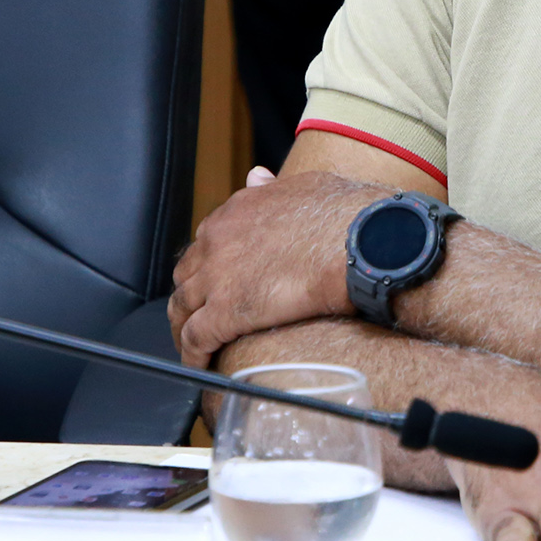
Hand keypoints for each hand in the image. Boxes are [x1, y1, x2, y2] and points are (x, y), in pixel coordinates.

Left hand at [168, 168, 387, 368]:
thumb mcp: (302, 184)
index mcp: (236, 211)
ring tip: (195, 345)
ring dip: (184, 327)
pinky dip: (194, 354)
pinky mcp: (226, 312)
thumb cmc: (344, 213)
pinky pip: (196, 338)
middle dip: (191, 295)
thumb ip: (271, 185)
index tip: (218, 278)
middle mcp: (217, 241)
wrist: (359, 240)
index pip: (206, 242)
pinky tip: (201, 364)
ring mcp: (218, 277)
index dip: (210, 265)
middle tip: (201, 312)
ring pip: (182, 307)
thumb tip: (257, 177)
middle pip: (186, 275)